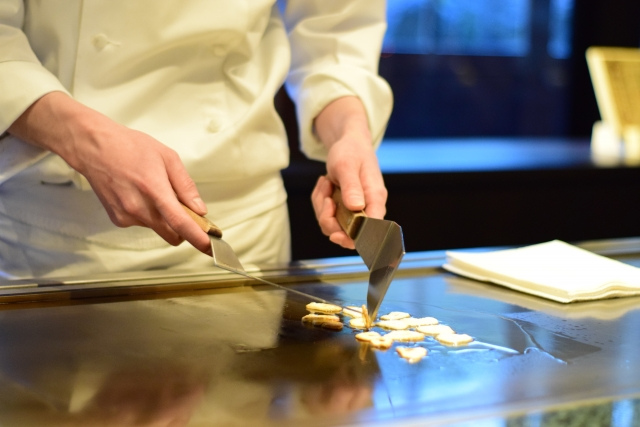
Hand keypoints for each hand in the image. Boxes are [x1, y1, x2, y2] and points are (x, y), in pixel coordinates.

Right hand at [8, 92, 211, 254]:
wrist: (94, 147)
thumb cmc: (130, 147)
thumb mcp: (168, 157)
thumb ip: (186, 186)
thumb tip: (200, 209)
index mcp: (154, 190)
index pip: (180, 223)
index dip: (197, 238)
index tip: (210, 247)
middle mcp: (139, 208)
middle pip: (172, 234)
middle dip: (183, 228)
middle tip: (187, 211)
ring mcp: (126, 216)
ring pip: (158, 228)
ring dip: (164, 218)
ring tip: (154, 191)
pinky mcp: (118, 219)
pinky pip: (143, 224)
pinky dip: (148, 215)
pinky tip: (139, 194)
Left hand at [311, 97, 386, 248]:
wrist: (348, 145)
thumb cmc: (351, 152)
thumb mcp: (347, 165)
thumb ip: (352, 187)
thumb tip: (356, 208)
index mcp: (375, 198)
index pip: (372, 228)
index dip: (355, 237)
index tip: (336, 235)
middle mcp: (368, 209)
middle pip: (348, 234)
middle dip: (329, 219)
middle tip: (326, 197)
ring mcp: (355, 211)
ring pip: (333, 226)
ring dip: (322, 206)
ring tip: (326, 183)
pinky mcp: (344, 211)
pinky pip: (326, 217)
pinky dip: (319, 202)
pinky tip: (325, 184)